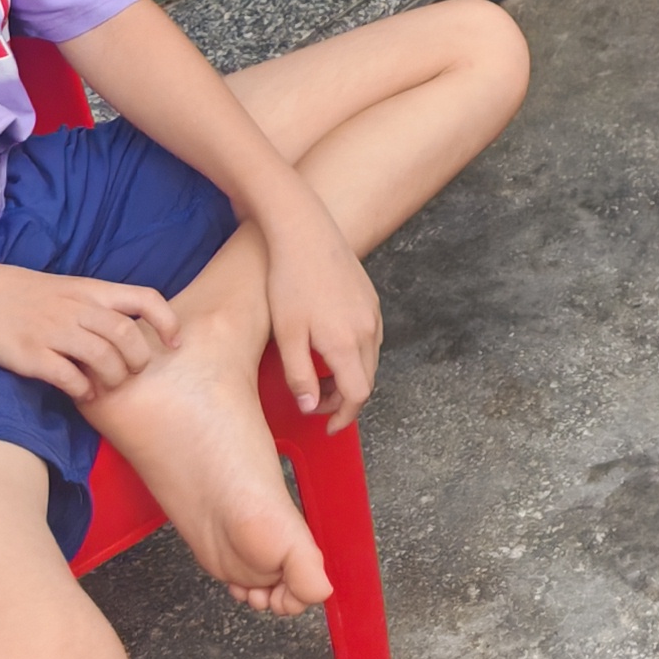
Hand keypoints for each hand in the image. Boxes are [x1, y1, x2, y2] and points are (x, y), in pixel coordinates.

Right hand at [0, 261, 181, 399]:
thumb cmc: (25, 294)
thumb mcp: (69, 288)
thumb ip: (98, 306)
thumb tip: (131, 333)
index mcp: (90, 290)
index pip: (144, 299)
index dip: (167, 321)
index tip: (175, 343)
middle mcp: (76, 308)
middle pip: (128, 334)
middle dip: (139, 359)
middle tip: (133, 373)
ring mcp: (53, 331)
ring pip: (103, 357)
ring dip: (114, 377)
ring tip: (109, 385)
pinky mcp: (30, 354)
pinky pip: (67, 376)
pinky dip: (82, 389)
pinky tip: (82, 393)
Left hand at [257, 199, 384, 428]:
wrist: (305, 233)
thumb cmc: (290, 281)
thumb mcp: (287, 335)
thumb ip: (300, 376)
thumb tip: (310, 406)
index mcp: (346, 343)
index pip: (357, 395)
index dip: (343, 416)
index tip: (327, 425)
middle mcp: (368, 330)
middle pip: (367, 379)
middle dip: (344, 399)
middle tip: (315, 403)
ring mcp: (372, 312)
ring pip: (370, 359)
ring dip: (350, 376)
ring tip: (320, 378)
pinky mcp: (370, 298)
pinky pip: (370, 337)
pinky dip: (355, 354)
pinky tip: (330, 348)